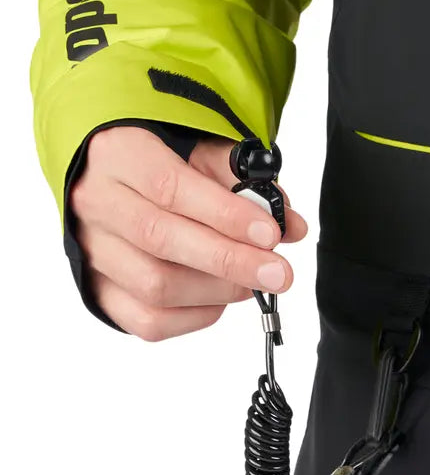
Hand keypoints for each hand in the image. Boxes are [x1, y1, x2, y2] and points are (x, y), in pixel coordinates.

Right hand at [69, 126, 307, 340]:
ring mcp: (92, 252)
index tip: (271, 234)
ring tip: (250, 281)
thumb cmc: (165, 166)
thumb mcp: (202, 154)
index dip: (225, 215)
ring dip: (217, 290)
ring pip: (154, 287)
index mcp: (118, 154)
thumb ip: (247, 185)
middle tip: (278, 273)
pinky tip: (218, 298)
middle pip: (161, 241)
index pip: (169, 187)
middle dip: (231, 261)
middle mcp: (96, 203)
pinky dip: (196, 315)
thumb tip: (292, 226)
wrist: (110, 185)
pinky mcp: (100, 293)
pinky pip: (148, 320)